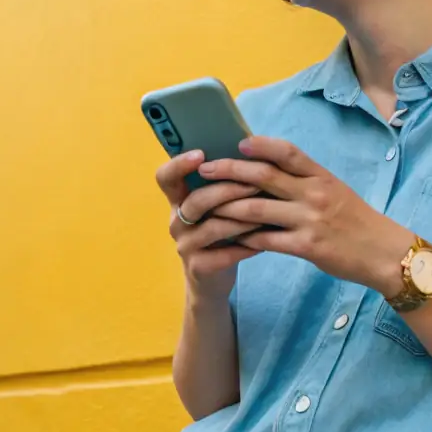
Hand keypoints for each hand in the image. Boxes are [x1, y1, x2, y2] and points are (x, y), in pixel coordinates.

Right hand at [154, 150, 262, 301]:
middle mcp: (176, 221)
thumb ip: (223, 184)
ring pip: (213, 227)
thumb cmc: (220, 233)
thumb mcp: (216, 208)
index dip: (179, 164)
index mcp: (178, 200)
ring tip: (267, 214)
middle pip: (196, 200)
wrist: (212, 280)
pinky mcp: (198, 267)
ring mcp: (185, 245)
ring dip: (242, 219)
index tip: (201, 154)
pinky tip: (263, 242)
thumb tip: (251, 151)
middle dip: (228, 190)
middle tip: (256, 185)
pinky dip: (246, 246)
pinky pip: (224, 254)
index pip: (165, 177)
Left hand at [202, 138, 409, 295]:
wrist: (384, 252)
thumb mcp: (334, 189)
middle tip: (205, 169)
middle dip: (229, 171)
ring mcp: (309, 220)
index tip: (236, 143)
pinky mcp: (307, 247)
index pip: (287, 151)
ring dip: (226, 207)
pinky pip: (266, 240)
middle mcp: (314, 193)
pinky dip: (244, 238)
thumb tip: (266, 166)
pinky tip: (228, 237)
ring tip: (206, 206)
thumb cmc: (355, 219)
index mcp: (320, 176)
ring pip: (256, 208)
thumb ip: (304, 179)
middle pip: (263, 176)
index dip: (260, 145)